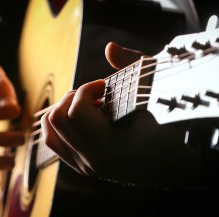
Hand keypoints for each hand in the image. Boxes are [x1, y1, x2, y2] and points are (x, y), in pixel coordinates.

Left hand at [41, 42, 202, 186]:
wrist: (168, 162)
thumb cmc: (166, 127)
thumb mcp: (154, 92)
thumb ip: (133, 64)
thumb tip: (109, 48)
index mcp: (111, 147)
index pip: (76, 112)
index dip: (87, 89)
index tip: (104, 85)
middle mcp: (93, 161)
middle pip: (58, 118)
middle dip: (73, 96)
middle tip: (94, 94)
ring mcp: (85, 166)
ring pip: (50, 129)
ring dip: (64, 108)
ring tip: (86, 105)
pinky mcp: (80, 166)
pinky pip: (52, 140)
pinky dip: (58, 122)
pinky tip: (79, 116)